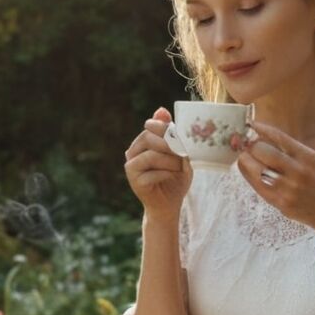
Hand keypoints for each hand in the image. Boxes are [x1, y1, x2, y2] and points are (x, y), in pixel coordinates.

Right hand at [124, 107, 191, 221]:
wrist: (170, 205)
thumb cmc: (176, 178)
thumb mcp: (179, 153)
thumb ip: (172, 134)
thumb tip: (161, 109)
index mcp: (143, 142)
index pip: (150, 126)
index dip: (165, 128)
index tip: (179, 136)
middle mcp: (133, 152)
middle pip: (148, 138)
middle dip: (169, 144)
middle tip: (183, 153)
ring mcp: (131, 167)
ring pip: (151, 155)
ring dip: (170, 161)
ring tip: (180, 167)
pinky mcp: (134, 182)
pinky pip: (152, 173)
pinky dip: (167, 174)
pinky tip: (172, 177)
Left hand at [236, 120, 314, 232]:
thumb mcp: (314, 161)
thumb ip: (292, 150)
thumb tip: (264, 137)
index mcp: (308, 157)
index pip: (279, 137)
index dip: (262, 129)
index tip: (252, 125)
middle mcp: (298, 171)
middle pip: (263, 151)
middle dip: (251, 146)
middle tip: (247, 145)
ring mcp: (288, 189)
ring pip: (256, 169)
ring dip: (246, 161)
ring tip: (245, 157)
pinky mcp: (280, 203)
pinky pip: (257, 186)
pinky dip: (248, 175)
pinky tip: (246, 170)